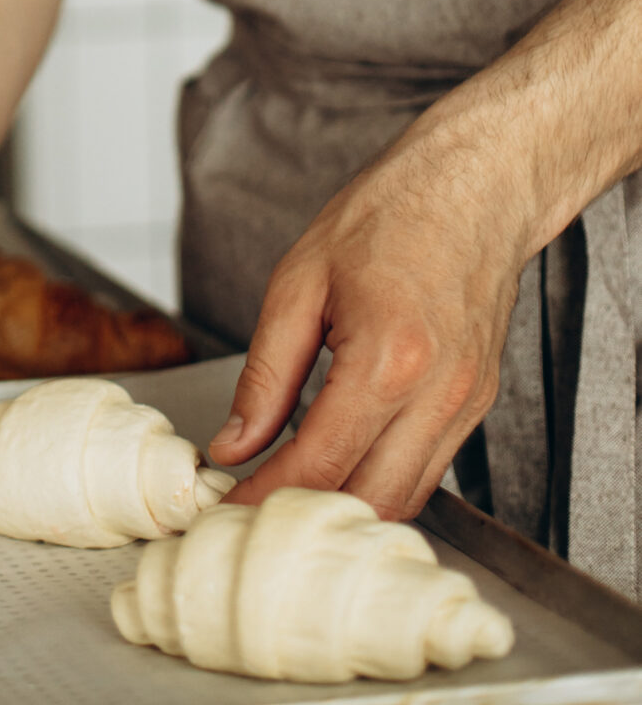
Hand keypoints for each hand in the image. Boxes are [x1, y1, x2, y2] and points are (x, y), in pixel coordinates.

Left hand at [205, 116, 532, 520]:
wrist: (474, 186)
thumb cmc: (390, 214)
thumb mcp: (300, 279)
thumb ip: (266, 373)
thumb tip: (234, 443)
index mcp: (389, 360)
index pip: (319, 464)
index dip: (265, 497)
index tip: (225, 510)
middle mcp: (439, 395)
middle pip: (367, 500)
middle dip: (305, 518)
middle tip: (249, 513)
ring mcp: (467, 405)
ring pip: (404, 498)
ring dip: (346, 509)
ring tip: (286, 497)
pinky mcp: (478, 404)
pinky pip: (428, 470)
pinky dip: (380, 481)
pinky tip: (340, 469)